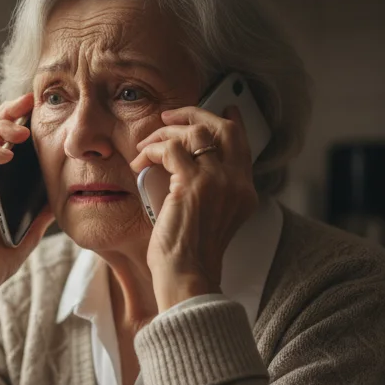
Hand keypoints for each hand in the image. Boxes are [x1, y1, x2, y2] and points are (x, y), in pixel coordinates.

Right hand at [0, 93, 55, 315]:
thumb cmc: (0, 254)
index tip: (40, 106)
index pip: (6, 137)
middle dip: (9, 111)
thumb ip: (45, 205)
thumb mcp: (33, 225)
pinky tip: (5, 154)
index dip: (20, 118)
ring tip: (20, 131)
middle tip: (29, 102)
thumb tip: (69, 187)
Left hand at [130, 105, 257, 310]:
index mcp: (244, 192)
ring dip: (163, 134)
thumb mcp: (208, 218)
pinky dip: (150, 151)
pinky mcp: (192, 184)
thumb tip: (185, 165)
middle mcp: (236, 183)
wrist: (188, 276)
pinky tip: (140, 163)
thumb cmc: (189, 256)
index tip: (222, 108)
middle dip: (193, 115)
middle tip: (169, 117)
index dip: (229, 120)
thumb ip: (209, 191)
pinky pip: (169, 149)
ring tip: (145, 147)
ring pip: (193, 134)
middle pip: (222, 128)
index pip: (242, 143)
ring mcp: (217, 181)